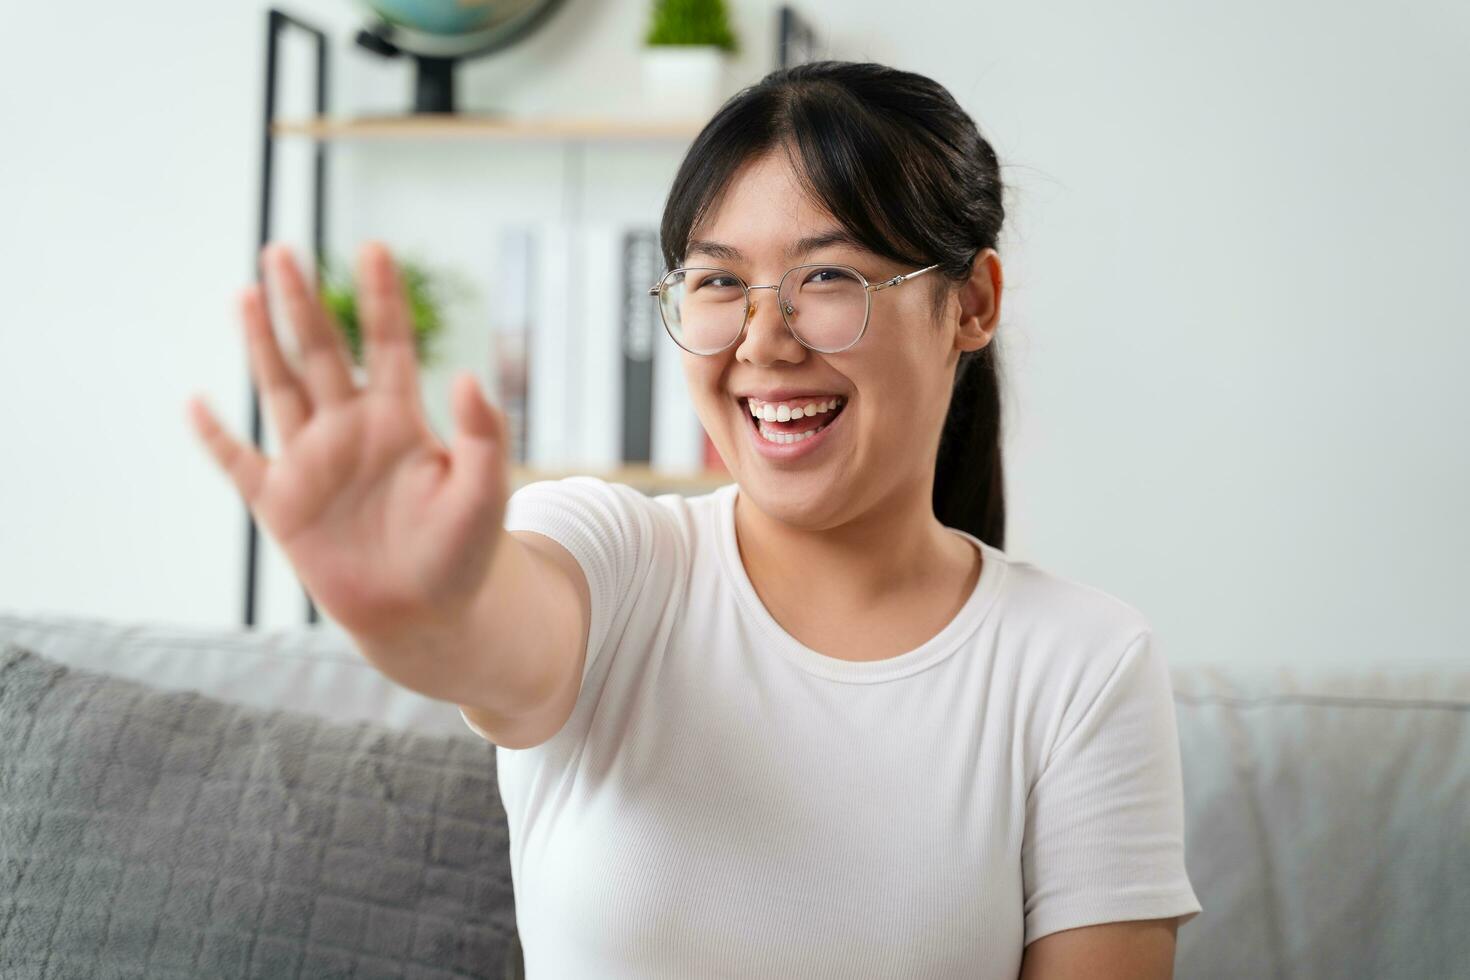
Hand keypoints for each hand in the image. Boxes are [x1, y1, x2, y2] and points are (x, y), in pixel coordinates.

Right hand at [187, 241, 512, 638]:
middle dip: (302, 302)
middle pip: (322, 352)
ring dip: (262, 344)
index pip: (389, 343)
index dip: (382, 298)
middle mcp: (351, 429)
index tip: (374, 247)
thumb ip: (482, 436)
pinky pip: (240, 462)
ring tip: (247, 292)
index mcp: (401, 420)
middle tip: (283, 249)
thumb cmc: (463, 553)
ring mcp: (313, 462)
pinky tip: (196, 402)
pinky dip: (216, 436)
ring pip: (280, 389)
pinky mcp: (282, 505)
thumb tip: (469, 375)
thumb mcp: (485, 493)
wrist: (426, 615)